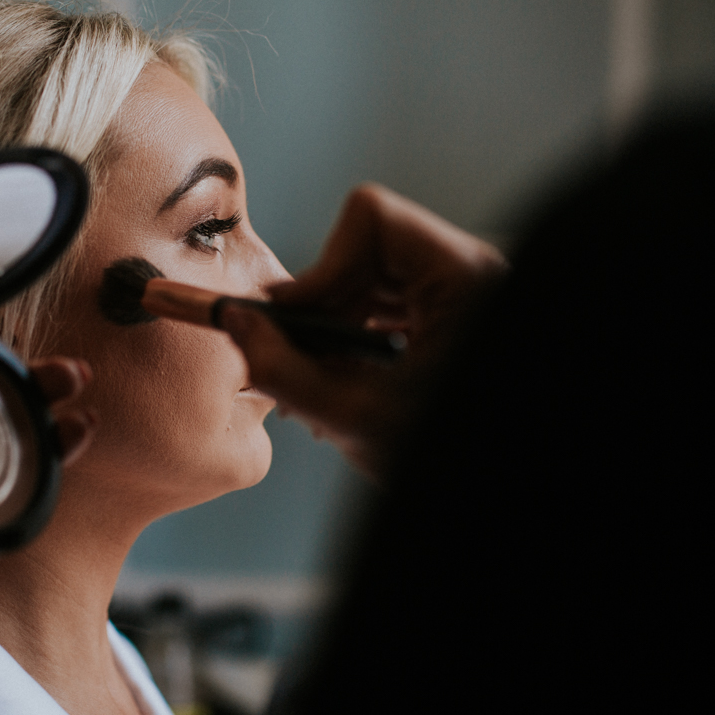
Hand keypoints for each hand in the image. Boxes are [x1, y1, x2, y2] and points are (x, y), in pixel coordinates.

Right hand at [221, 183, 505, 476]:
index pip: (373, 220)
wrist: (479, 494)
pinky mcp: (454, 314)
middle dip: (323, 305)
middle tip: (295, 355)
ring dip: (335, 324)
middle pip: (367, 249)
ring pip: (373, 276)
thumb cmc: (443, 459)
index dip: (323, 263)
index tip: (294, 315)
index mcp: (465, 277)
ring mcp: (464, 292)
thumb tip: (235, 322)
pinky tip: (348, 380)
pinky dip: (357, 335)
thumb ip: (282, 370)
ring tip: (322, 379)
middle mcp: (469, 272)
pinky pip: (390, 300)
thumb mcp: (355, 418)